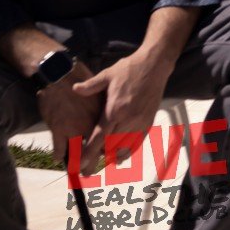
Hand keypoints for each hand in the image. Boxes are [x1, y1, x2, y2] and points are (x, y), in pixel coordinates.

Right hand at [38, 59, 103, 165]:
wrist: (62, 75)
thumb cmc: (83, 82)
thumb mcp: (100, 93)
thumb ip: (104, 109)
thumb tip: (112, 120)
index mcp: (101, 117)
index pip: (107, 139)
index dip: (106, 151)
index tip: (107, 159)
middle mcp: (89, 126)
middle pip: (93, 151)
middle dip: (91, 164)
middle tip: (89, 173)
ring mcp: (73, 129)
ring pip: (77, 154)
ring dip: (76, 165)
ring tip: (76, 171)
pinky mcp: (58, 129)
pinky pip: (58, 149)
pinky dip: (58, 154)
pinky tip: (59, 158)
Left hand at [71, 50, 172, 171]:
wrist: (155, 65)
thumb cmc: (129, 69)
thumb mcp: (108, 74)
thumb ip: (91, 85)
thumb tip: (74, 89)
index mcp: (115, 109)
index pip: (99, 136)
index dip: (89, 152)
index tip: (80, 164)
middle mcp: (128, 119)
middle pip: (110, 146)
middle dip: (99, 156)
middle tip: (89, 163)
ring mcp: (140, 122)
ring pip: (124, 147)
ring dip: (113, 155)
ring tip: (103, 160)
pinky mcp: (148, 122)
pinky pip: (137, 143)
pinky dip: (128, 152)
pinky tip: (120, 156)